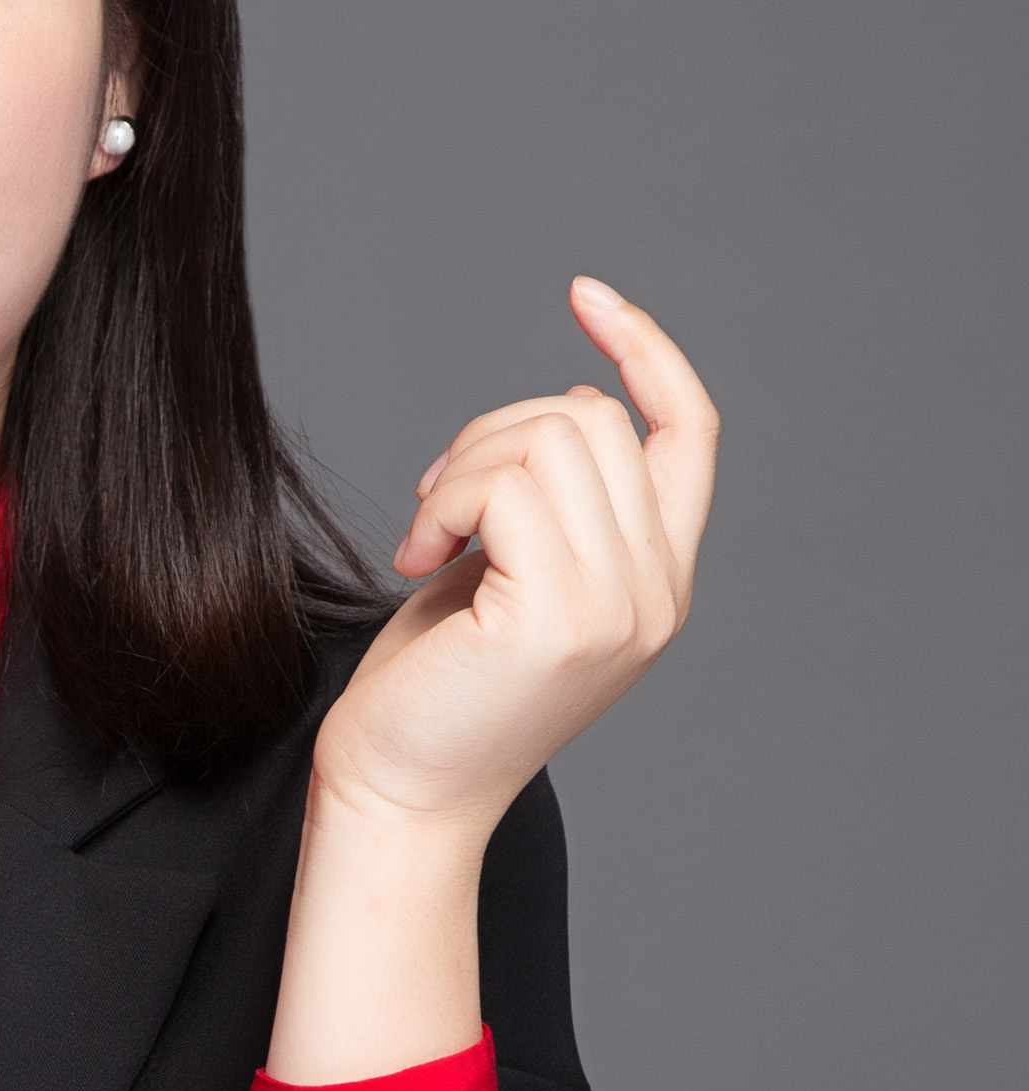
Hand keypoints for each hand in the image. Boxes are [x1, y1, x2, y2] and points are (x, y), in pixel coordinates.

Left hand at [311, 279, 719, 838]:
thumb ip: (560, 500)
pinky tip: (414, 556)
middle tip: (435, 504)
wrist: (399, 794)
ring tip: (427, 533)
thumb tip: (573, 404)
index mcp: (659, 582)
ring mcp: (617, 607)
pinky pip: (507, 482)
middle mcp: (657, 594)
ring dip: (464, 465)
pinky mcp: (558, 616)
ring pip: (551, 438)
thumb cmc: (437, 688)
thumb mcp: (514, 574)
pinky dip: (446, 499)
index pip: (690, 432)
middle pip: (597, 421)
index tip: (587, 296)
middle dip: (497, 431)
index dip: (647, 351)